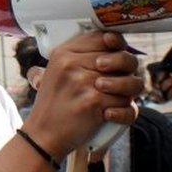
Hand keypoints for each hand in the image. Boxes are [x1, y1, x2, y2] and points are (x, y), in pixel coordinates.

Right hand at [22, 32, 142, 159]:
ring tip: (115, 97)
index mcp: (64, 53)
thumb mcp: (55, 71)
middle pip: (120, 57)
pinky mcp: (93, 102)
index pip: (101, 37)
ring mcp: (83, 82)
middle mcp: (72, 64)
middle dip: (127, 70)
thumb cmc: (54, 103)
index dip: (117, 44)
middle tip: (121, 78)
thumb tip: (112, 45)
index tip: (118, 51)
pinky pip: (125, 102)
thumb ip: (78, 57)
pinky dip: (123, 112)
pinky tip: (110, 114)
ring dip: (128, 91)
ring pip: (127, 80)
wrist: (43, 134)